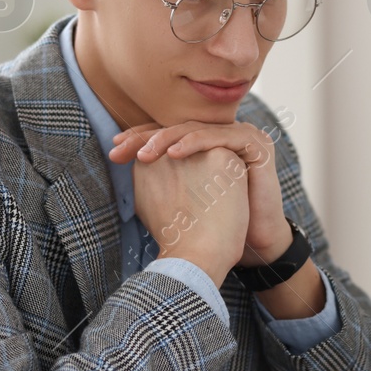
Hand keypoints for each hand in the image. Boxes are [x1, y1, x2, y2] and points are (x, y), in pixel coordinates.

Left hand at [111, 120, 291, 265]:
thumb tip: (120, 161)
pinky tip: (174, 155)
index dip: (141, 137)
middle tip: (121, 148)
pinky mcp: (256, 144)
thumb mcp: (180, 194)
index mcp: (206, 142)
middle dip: (146, 137)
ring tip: (145, 154)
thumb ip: (158, 174)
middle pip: (180, 127)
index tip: (114, 149)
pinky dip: (196, 142)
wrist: (252, 243)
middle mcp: (223, 134)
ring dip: (167, 139)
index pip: (169, 132)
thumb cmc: (215, 224)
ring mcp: (242, 136)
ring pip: (198, 128)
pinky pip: (221, 136)